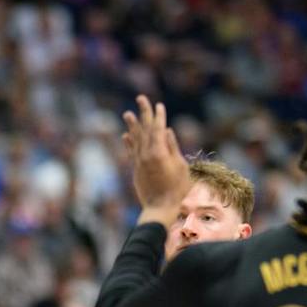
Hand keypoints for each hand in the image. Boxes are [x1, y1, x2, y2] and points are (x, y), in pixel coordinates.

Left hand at [122, 94, 190, 220]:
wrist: (159, 208)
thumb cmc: (176, 188)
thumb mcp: (180, 166)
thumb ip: (172, 147)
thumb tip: (166, 130)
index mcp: (158, 152)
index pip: (158, 128)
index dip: (158, 116)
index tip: (159, 105)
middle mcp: (146, 154)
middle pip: (144, 129)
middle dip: (143, 113)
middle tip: (140, 98)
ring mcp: (139, 162)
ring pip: (135, 139)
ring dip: (132, 125)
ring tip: (127, 113)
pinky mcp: (136, 170)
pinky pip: (130, 153)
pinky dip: (128, 143)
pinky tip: (126, 135)